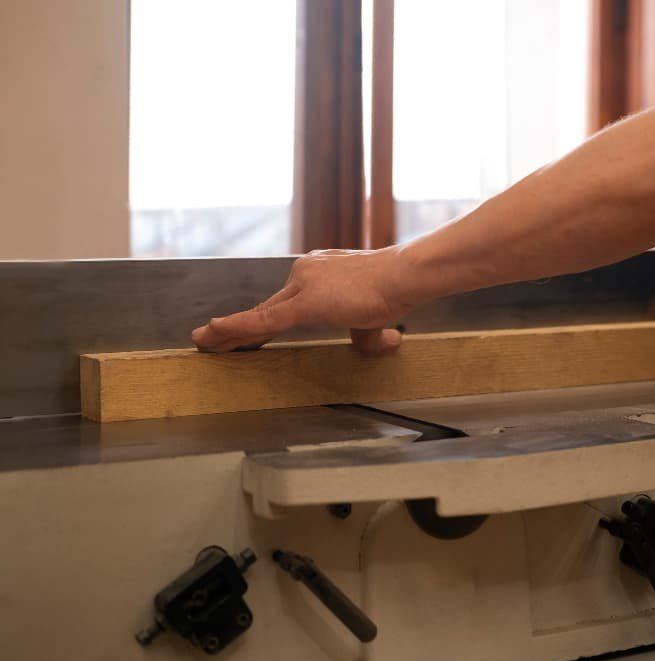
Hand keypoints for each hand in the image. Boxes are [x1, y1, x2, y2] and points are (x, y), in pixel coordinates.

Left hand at [191, 249, 411, 353]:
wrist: (402, 276)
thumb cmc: (395, 290)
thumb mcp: (376, 316)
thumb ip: (369, 333)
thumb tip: (384, 344)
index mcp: (319, 272)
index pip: (284, 302)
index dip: (261, 319)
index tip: (241, 331)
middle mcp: (304, 272)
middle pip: (266, 307)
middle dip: (236, 326)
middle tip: (209, 338)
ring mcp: (301, 285)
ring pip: (258, 314)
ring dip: (228, 331)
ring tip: (202, 343)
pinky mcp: (303, 302)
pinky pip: (262, 320)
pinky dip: (234, 328)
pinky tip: (212, 334)